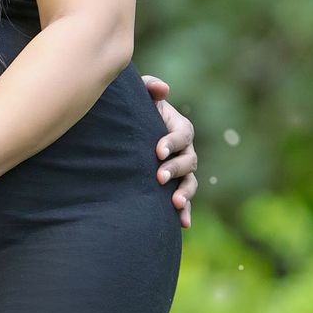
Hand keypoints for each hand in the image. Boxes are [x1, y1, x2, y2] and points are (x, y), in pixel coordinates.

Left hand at [140, 74, 196, 228]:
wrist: (122, 139)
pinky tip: (183, 224)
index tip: (158, 150)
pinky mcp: (173, 188)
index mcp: (178, 127)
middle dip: (175, 169)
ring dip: (184, 192)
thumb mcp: (137, 97)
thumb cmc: (130, 114)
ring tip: (174, 202)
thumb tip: (163, 90)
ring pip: (190, 182)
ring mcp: (181, 171)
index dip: (172, 141)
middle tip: (159, 176)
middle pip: (189, 160)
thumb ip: (148, 87)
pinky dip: (185, 212)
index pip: (183, 134)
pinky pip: (184, 201)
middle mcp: (184, 150)